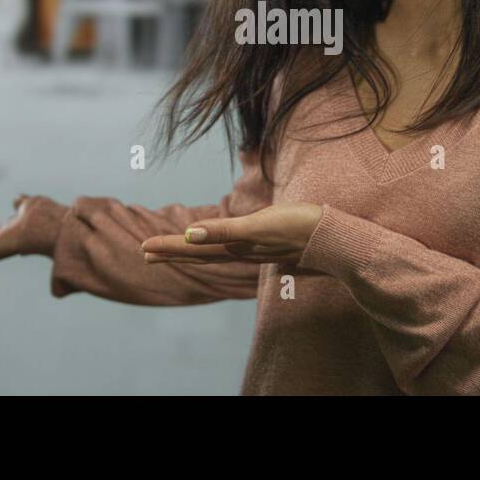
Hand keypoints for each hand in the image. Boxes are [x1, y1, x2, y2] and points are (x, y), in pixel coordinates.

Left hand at [140, 203, 323, 264]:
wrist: (335, 239)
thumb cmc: (299, 227)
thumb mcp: (259, 225)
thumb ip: (225, 231)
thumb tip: (189, 234)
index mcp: (235, 247)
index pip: (194, 248)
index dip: (169, 247)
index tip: (144, 248)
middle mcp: (241, 251)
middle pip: (200, 253)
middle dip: (173, 252)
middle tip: (146, 253)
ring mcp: (255, 249)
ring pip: (215, 253)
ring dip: (192, 252)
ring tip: (176, 251)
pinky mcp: (268, 244)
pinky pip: (235, 247)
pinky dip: (220, 247)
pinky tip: (222, 247)